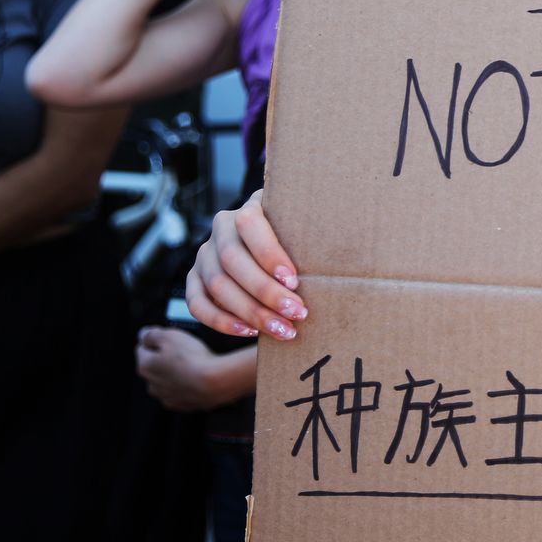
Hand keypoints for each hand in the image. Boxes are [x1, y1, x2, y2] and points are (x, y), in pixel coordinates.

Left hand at [136, 327, 256, 411]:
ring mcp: (167, 397)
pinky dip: (186, 385)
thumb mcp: (169, 336)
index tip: (167, 337)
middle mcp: (152, 385)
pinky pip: (181, 392)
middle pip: (155, 366)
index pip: (142, 348)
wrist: (215, 382)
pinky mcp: (182, 405)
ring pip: (167, 380)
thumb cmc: (192, 359)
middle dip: (165, 357)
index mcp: (145, 367)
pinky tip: (197, 377)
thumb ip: (151, 334)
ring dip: (175, 372)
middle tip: (182, 350)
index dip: (155, 339)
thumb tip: (144, 335)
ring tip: (192, 363)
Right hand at [187, 189, 304, 339]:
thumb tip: (346, 246)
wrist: (270, 240)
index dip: (269, 253)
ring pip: (217, 285)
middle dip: (266, 292)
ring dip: (250, 312)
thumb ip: (313, 229)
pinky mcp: (195, 279)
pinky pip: (198, 303)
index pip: (250, 225)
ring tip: (282, 329)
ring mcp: (204, 254)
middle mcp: (220, 228)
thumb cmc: (297, 236)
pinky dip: (221, 321)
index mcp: (248, 208)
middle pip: (233, 261)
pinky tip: (249, 332)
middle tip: (297, 312)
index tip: (294, 280)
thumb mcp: (303, 224)